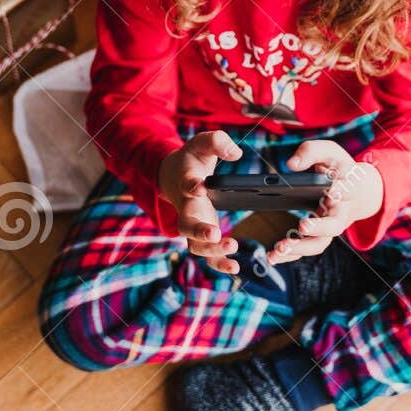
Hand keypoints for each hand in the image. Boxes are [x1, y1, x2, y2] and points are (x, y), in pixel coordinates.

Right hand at [158, 130, 242, 274]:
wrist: (174, 175)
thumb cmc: (193, 159)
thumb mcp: (203, 143)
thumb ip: (218, 142)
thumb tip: (236, 154)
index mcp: (186, 182)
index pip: (186, 184)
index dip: (191, 185)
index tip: (199, 186)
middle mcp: (186, 207)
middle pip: (186, 224)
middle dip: (199, 230)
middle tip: (214, 233)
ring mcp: (192, 224)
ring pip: (195, 245)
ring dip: (212, 250)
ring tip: (232, 247)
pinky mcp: (202, 235)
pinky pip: (206, 255)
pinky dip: (218, 263)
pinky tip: (235, 268)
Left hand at [268, 140, 383, 264]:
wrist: (356, 190)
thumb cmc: (339, 169)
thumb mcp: (329, 153)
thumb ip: (311, 152)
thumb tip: (291, 164)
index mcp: (348, 189)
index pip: (348, 190)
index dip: (341, 191)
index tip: (332, 191)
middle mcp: (341, 213)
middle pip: (334, 226)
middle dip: (319, 228)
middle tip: (302, 226)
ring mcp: (330, 227)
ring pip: (319, 243)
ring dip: (299, 248)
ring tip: (278, 249)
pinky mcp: (319, 235)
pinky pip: (307, 248)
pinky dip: (290, 255)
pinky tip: (273, 257)